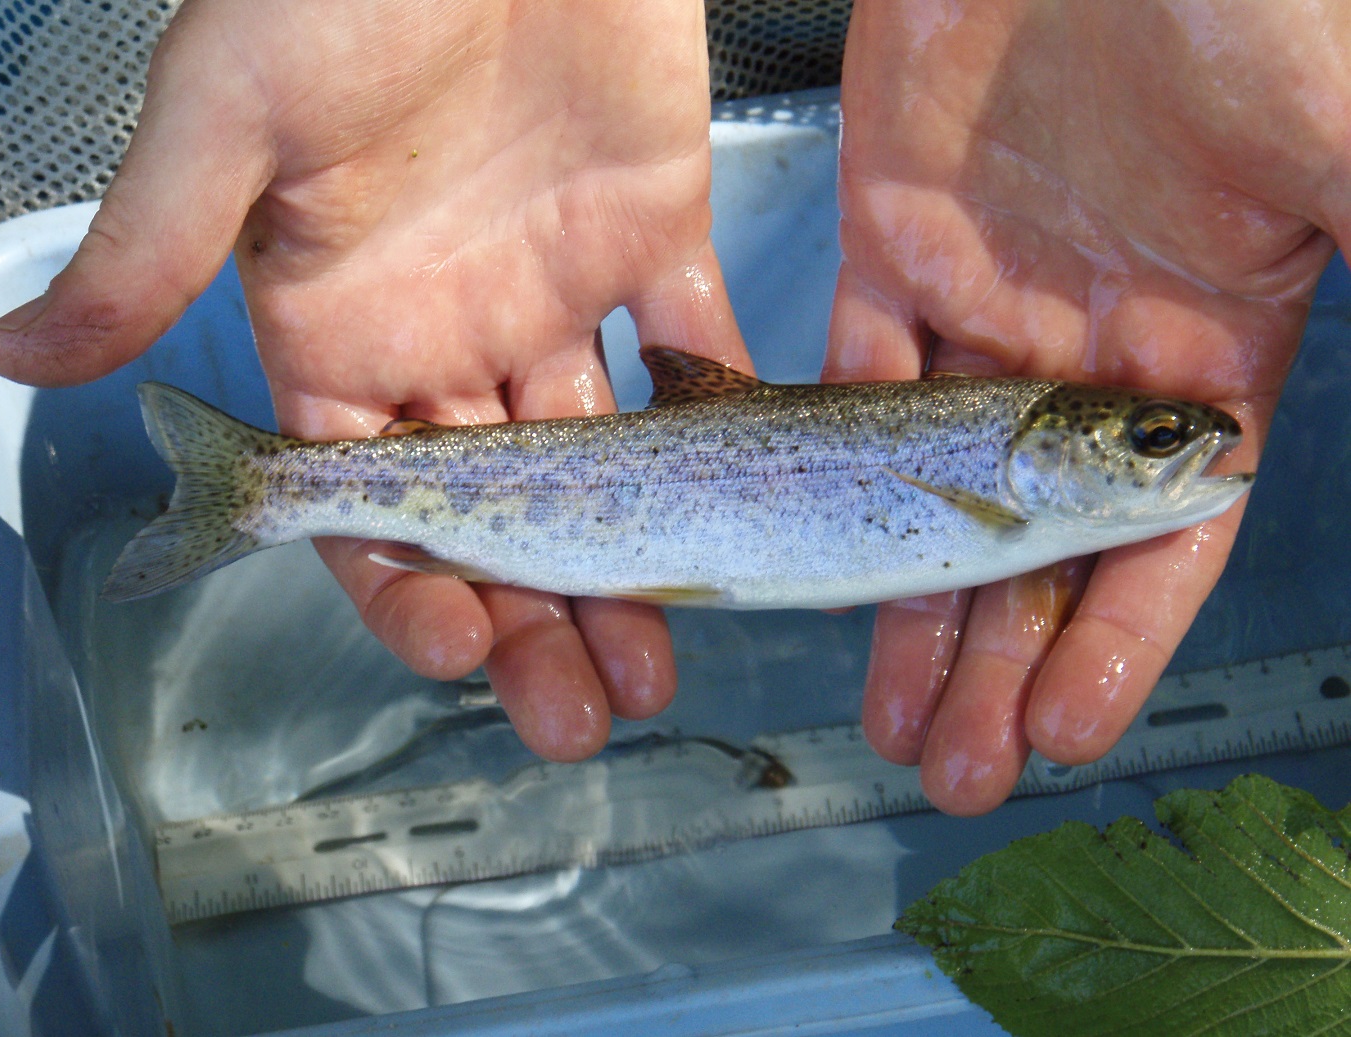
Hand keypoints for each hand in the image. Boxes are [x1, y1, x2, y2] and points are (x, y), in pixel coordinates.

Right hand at [0, 0, 748, 761]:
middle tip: (586, 712)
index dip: (407, 587)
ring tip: (663, 659)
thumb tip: (13, 355)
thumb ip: (148, 250)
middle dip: (533, 618)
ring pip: (601, 464)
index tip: (460, 651)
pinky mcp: (651, 237)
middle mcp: (446, 335)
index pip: (366, 503)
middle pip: (494, 513)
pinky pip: (696, 353)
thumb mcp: (229, 111)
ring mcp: (553, 293)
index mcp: (337, 331)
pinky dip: (722, 427)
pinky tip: (746, 512)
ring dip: (632, 563)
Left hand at [832, 0, 1350, 813]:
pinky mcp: (889, 248)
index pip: (1159, 537)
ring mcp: (984, 303)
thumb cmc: (1236, 0)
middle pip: (1036, 542)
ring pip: (931, 487)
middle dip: (1004, 664)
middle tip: (962, 769)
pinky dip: (828, 470)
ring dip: (910, 608)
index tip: (1072, 735)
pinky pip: (847, 382)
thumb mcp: (1338, 150)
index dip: (1120, 641)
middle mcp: (1086, 347)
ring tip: (894, 718)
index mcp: (1204, 345)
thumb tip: (1310, 451)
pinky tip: (811, 560)